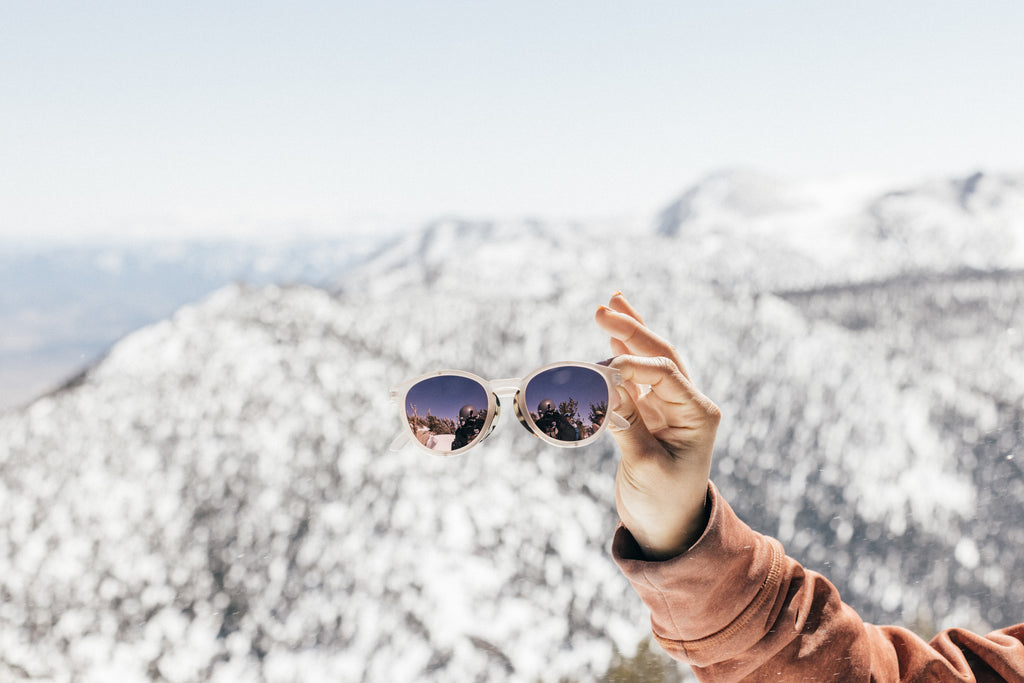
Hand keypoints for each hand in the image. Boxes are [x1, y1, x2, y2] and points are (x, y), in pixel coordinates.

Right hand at [596, 293, 720, 559]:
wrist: (667, 528)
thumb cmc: (663, 502)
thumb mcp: (645, 466)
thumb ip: (628, 424)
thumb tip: (607, 386)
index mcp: (698, 414)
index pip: (664, 374)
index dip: (633, 364)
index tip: (602, 368)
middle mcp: (688, 404)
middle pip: (660, 355)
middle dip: (632, 330)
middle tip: (603, 308)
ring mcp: (668, 407)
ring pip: (648, 359)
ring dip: (629, 332)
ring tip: (610, 303)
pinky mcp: (650, 414)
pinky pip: (635, 377)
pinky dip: (622, 354)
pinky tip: (612, 334)